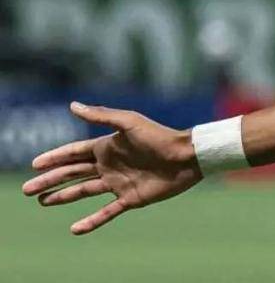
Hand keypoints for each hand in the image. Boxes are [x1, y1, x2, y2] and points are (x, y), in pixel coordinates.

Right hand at [21, 102, 202, 233]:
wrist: (186, 156)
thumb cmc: (159, 136)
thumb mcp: (128, 122)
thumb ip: (101, 115)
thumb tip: (73, 105)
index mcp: (107, 147)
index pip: (73, 153)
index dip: (54, 158)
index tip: (34, 164)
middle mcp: (109, 165)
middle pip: (73, 174)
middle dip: (50, 180)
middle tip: (28, 189)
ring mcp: (118, 183)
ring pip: (84, 191)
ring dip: (63, 197)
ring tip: (43, 202)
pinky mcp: (130, 199)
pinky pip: (107, 212)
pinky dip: (91, 221)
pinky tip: (75, 229)